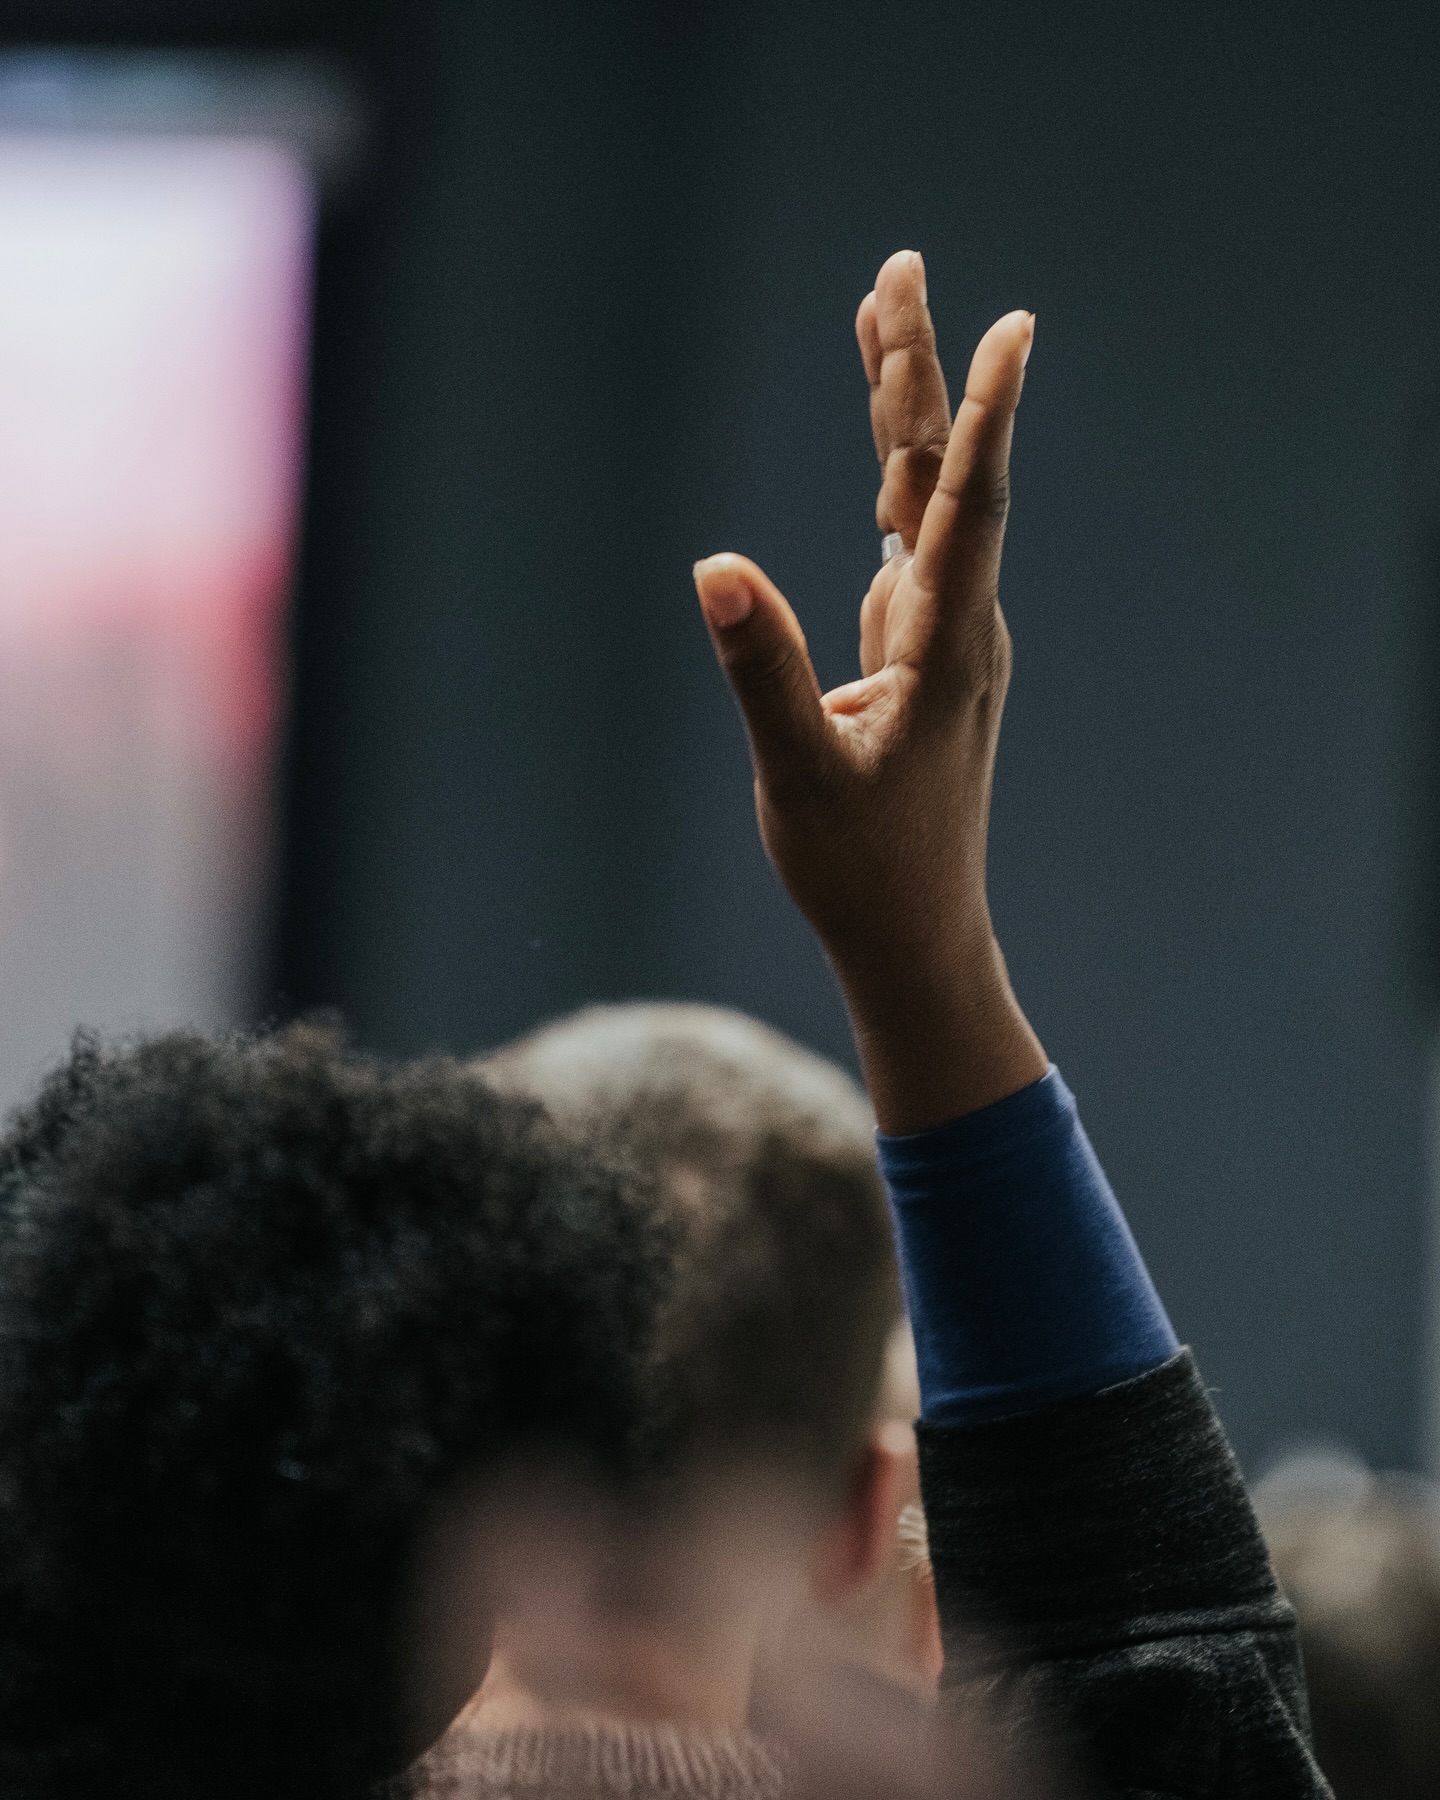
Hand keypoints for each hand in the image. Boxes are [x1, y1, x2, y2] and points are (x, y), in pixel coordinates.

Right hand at [692, 251, 1045, 1131]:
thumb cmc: (862, 870)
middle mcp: (959, 628)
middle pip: (940, 476)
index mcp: (947, 647)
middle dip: (917, 371)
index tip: (1010, 325)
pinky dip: (895, 490)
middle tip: (901, 269)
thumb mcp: (799, 776)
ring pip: (926, 505)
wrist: (914, 937)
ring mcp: (943, 642)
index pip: (969, 505)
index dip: (984, 412)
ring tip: (882, 323)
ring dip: (905, 415)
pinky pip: (910, 550)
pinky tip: (890, 465)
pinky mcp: (918, 662)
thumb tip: (716, 566)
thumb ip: (762, 671)